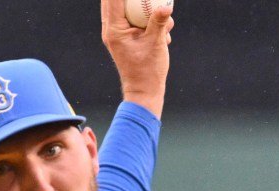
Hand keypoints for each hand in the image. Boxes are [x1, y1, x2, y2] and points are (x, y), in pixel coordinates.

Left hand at [100, 0, 174, 117]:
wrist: (145, 92)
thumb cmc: (147, 71)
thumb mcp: (156, 44)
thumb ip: (159, 23)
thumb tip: (166, 6)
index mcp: (113, 30)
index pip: (112, 0)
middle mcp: (113, 30)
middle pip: (116, 1)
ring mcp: (120, 34)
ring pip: (130, 11)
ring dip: (147, 11)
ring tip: (162, 23)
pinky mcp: (129, 38)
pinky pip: (139, 22)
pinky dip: (152, 24)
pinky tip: (165, 34)